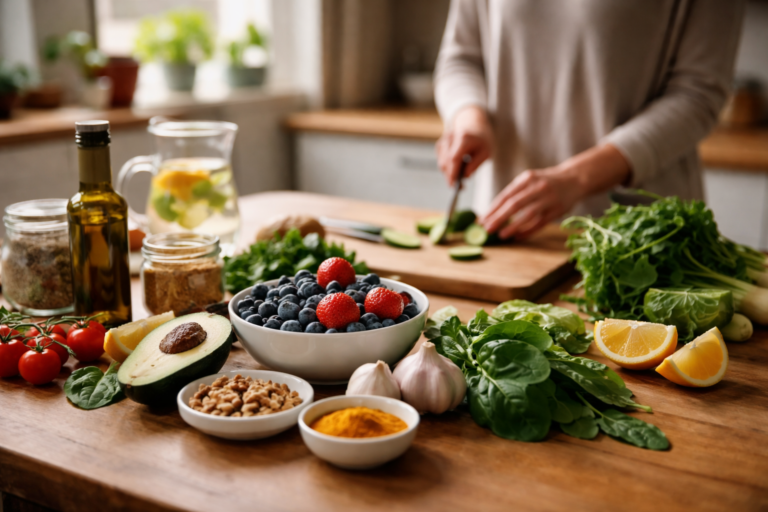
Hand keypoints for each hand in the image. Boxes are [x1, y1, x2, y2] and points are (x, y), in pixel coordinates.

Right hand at [436, 106, 492, 185]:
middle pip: (446, 162)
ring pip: (442, 163)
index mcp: (464, 138)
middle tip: (461, 188)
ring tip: (460, 181)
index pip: (454, 158)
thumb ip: (475, 164)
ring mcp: (443, 140)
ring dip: (449, 174)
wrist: (473, 125)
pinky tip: (457, 169)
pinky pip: (441, 161)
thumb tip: (464, 176)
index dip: (452, 173)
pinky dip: (448, 168)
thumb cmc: (482, 140)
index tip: (454, 185)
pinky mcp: (440, 145)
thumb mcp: (486, 152)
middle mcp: (450, 137)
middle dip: (451, 177)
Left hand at [480, 144, 630, 239]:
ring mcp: (549, 199)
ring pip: (528, 215)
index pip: (506, 195)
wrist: (574, 178)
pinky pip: (540, 223)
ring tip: (501, 235)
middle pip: (515, 204)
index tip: (481, 220)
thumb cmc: (545, 181)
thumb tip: (492, 211)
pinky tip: (517, 236)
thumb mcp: (529, 180)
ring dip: (513, 226)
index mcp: (527, 179)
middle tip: (486, 229)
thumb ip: (514, 193)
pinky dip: (528, 231)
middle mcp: (538, 187)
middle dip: (498, 218)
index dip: (492, 209)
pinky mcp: (557, 210)